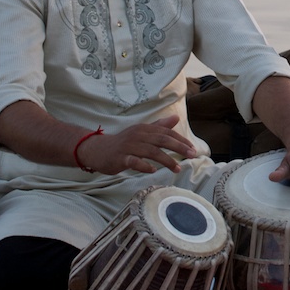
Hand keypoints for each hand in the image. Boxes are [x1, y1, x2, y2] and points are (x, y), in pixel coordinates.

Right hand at [76, 114, 196, 174]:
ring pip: (151, 151)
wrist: (96, 150)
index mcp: (144, 129)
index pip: (166, 133)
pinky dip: (144, 166)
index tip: (192, 148)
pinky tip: (153, 170)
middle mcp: (138, 135)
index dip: (180, 140)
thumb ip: (158, 126)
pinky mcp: (120, 158)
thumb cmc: (123, 142)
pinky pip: (134, 161)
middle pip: (162, 140)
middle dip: (179, 147)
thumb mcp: (141, 132)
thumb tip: (175, 118)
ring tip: (177, 168)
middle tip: (192, 155)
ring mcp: (129, 146)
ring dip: (166, 160)